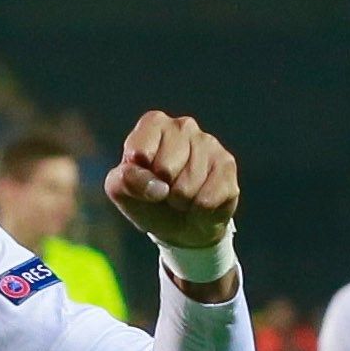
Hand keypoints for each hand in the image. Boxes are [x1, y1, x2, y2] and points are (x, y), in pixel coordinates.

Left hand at [105, 111, 238, 262]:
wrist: (181, 226)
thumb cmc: (148, 199)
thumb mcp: (122, 190)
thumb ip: (126, 180)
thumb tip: (159, 188)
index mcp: (154, 124)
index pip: (139, 151)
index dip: (138, 176)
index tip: (142, 179)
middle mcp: (183, 126)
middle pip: (166, 168)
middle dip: (162, 190)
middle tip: (166, 191)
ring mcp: (209, 143)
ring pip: (187, 186)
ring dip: (181, 202)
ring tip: (182, 198)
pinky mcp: (227, 165)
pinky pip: (207, 199)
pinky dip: (199, 211)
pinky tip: (200, 203)